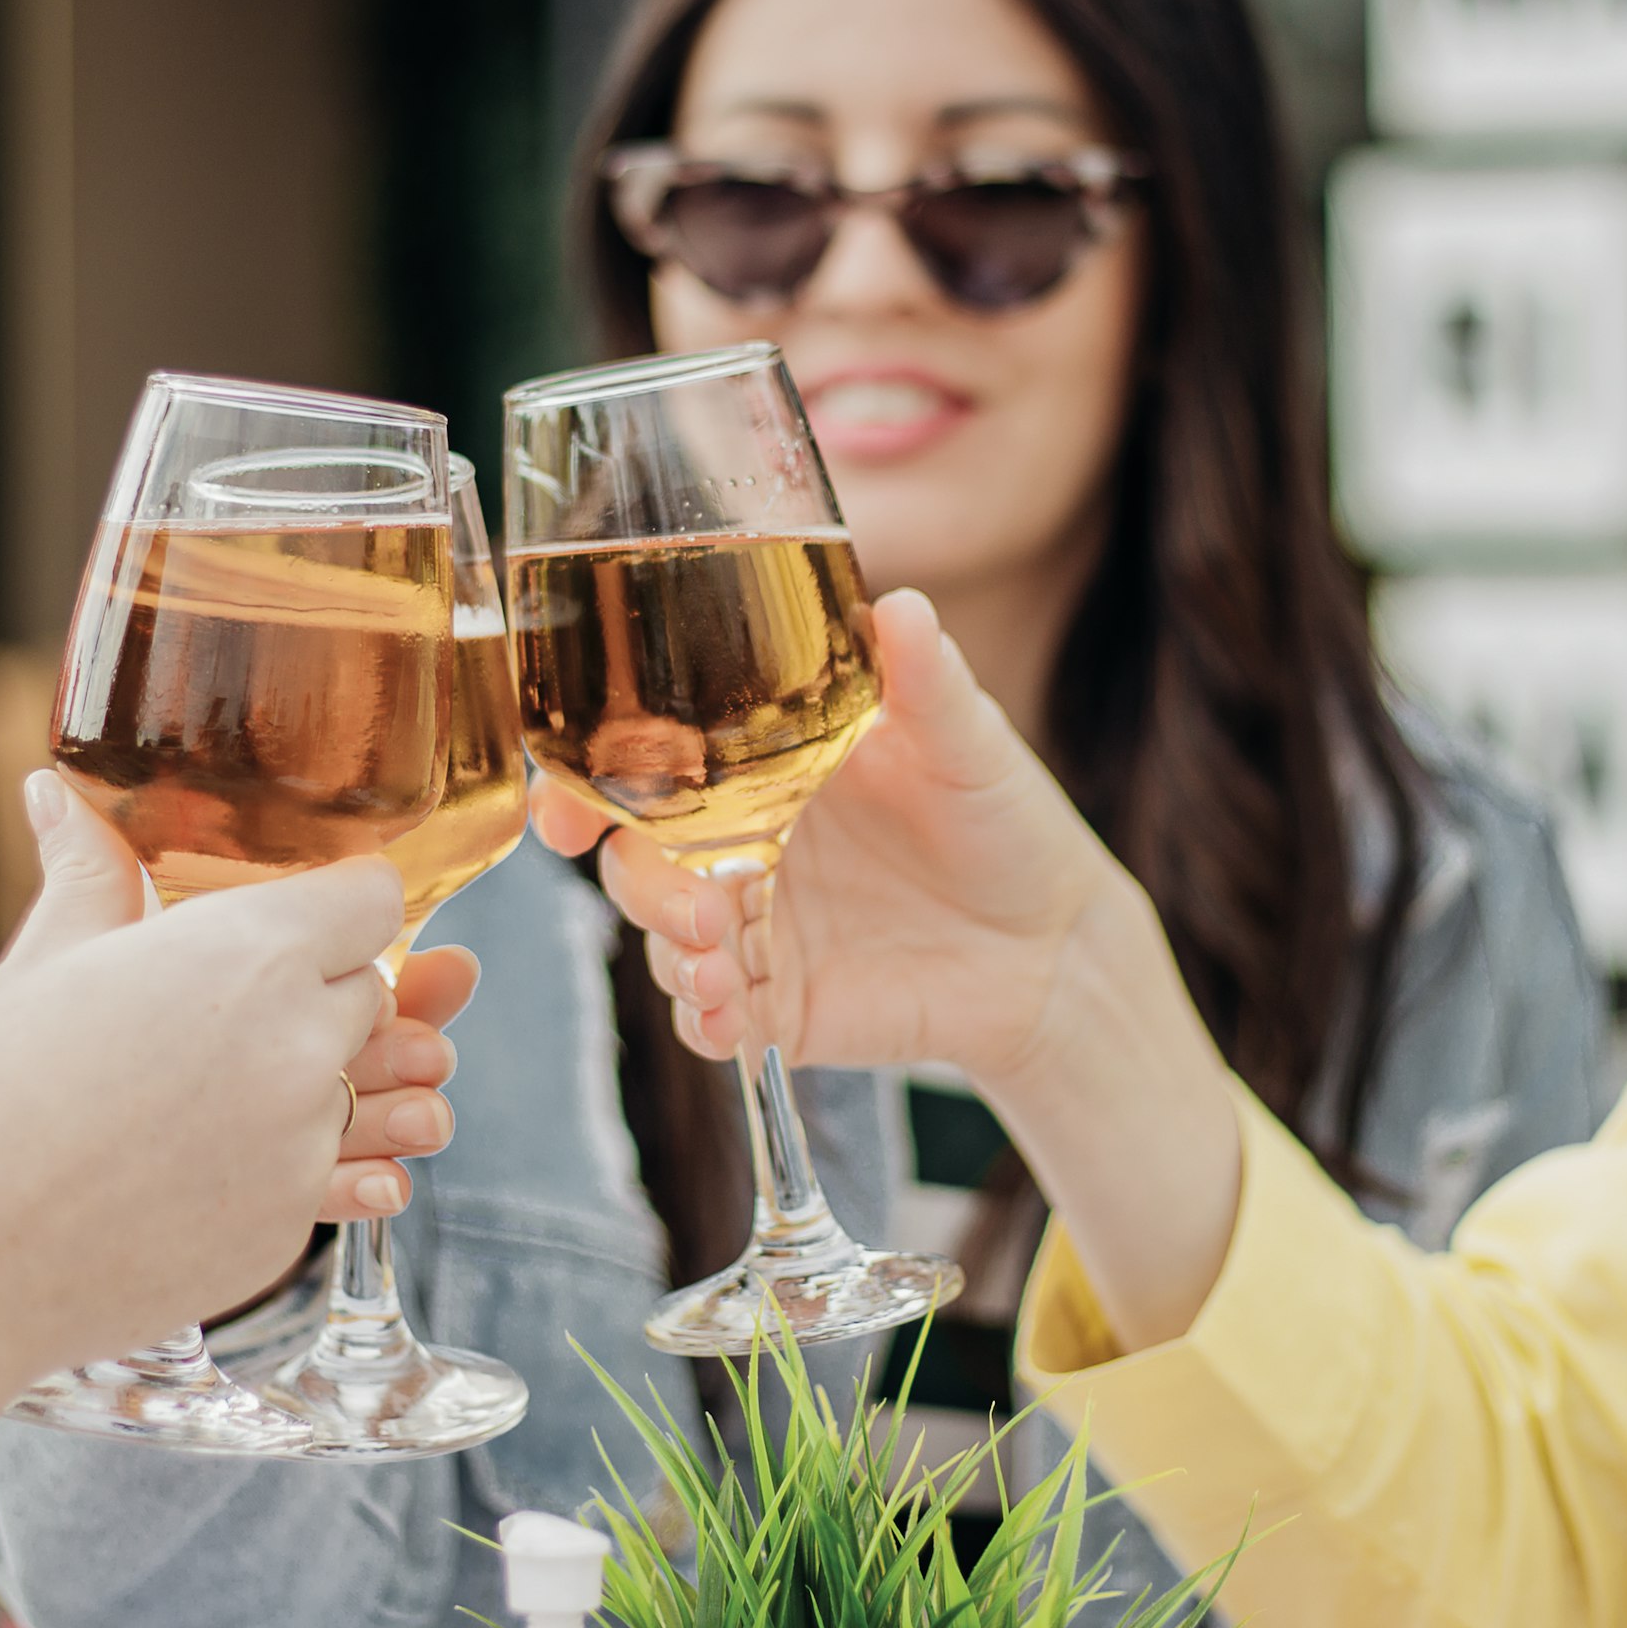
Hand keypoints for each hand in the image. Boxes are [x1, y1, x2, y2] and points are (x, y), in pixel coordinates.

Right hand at [0, 774, 467, 1486]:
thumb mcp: (37, 967)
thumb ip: (88, 873)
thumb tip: (58, 793)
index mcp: (248, 953)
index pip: (372, 899)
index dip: (335, 905)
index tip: (295, 917)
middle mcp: (298, 1046)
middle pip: (374, 994)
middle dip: (324, 994)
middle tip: (238, 1006)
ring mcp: (300, 1149)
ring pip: (374, 1096)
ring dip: (336, 1088)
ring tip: (253, 1091)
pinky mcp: (285, 1232)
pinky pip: (341, 1183)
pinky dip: (307, 1170)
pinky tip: (241, 1162)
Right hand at [539, 592, 1245, 1352]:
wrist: (1059, 944)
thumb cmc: (1007, 820)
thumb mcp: (967, 742)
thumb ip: (925, 681)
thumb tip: (901, 606)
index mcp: (762, 768)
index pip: (645, 766)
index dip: (585, 783)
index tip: (567, 810)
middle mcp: (743, 846)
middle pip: (637, 860)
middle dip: (638, 882)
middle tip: (693, 906)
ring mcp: (757, 930)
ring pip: (668, 941)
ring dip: (673, 956)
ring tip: (717, 968)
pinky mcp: (781, 1006)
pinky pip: (716, 1018)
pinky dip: (706, 1021)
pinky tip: (727, 1020)